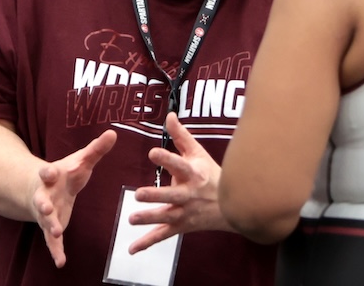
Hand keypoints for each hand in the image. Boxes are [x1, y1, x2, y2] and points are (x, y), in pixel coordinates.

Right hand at [32, 129, 117, 267]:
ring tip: (57, 232)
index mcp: (50, 176)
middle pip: (41, 199)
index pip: (48, 172)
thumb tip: (113, 133)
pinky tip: (61, 262)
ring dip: (50, 225)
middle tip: (47, 207)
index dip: (51, 171)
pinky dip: (56, 251)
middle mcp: (44, 194)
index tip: (56, 170)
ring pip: (45, 220)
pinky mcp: (50, 226)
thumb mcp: (80, 160)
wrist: (41, 187)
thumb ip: (96, 149)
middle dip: (43, 203)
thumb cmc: (64, 172)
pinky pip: (51, 241)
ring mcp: (45, 212)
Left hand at [128, 112, 228, 252]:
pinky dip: (147, 243)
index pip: (179, 164)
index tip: (152, 152)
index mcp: (193, 173)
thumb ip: (180, 136)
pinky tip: (131, 248)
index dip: (166, 158)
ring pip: (166, 217)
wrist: (232, 206)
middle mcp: (189, 194)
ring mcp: (185, 212)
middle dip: (156, 195)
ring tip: (132, 218)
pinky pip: (163, 236)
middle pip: (171, 196)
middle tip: (139, 194)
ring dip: (149, 219)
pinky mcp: (181, 226)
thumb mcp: (198, 153)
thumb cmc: (210, 174)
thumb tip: (168, 115)